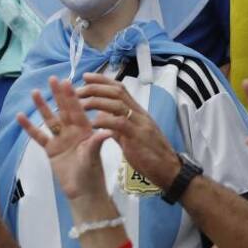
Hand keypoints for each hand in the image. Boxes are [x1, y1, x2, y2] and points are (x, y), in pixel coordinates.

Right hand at [17, 76, 112, 202]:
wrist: (83, 193)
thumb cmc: (92, 174)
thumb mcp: (94, 157)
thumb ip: (97, 143)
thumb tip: (107, 131)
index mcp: (85, 130)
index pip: (77, 110)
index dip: (72, 96)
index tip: (67, 81)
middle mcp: (72, 131)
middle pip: (63, 110)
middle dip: (58, 95)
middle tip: (52, 78)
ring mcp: (60, 139)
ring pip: (50, 119)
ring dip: (42, 106)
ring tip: (34, 92)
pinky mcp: (51, 150)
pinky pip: (38, 136)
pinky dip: (29, 127)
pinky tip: (20, 116)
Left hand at [77, 73, 181, 191]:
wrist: (170, 170)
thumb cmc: (150, 154)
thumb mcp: (131, 135)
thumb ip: (117, 125)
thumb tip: (101, 116)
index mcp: (137, 111)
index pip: (120, 88)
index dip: (102, 80)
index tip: (86, 77)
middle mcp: (139, 113)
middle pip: (117, 92)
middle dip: (95, 88)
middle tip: (77, 91)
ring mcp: (140, 124)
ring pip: (118, 104)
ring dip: (97, 101)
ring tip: (80, 104)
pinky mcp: (139, 137)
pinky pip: (120, 124)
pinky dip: (105, 121)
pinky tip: (92, 123)